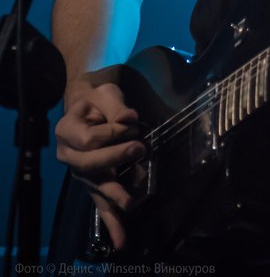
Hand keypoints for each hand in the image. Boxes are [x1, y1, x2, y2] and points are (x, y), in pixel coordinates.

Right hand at [55, 74, 144, 249]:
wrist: (88, 108)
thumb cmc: (97, 100)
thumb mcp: (106, 94)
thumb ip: (116, 106)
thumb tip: (129, 118)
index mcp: (66, 130)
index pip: (87, 139)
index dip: (110, 133)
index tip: (131, 123)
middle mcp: (67, 154)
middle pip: (87, 164)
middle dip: (114, 158)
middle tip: (138, 149)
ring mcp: (79, 172)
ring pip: (94, 186)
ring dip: (113, 195)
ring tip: (129, 203)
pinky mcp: (92, 183)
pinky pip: (99, 203)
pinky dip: (111, 221)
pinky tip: (121, 239)